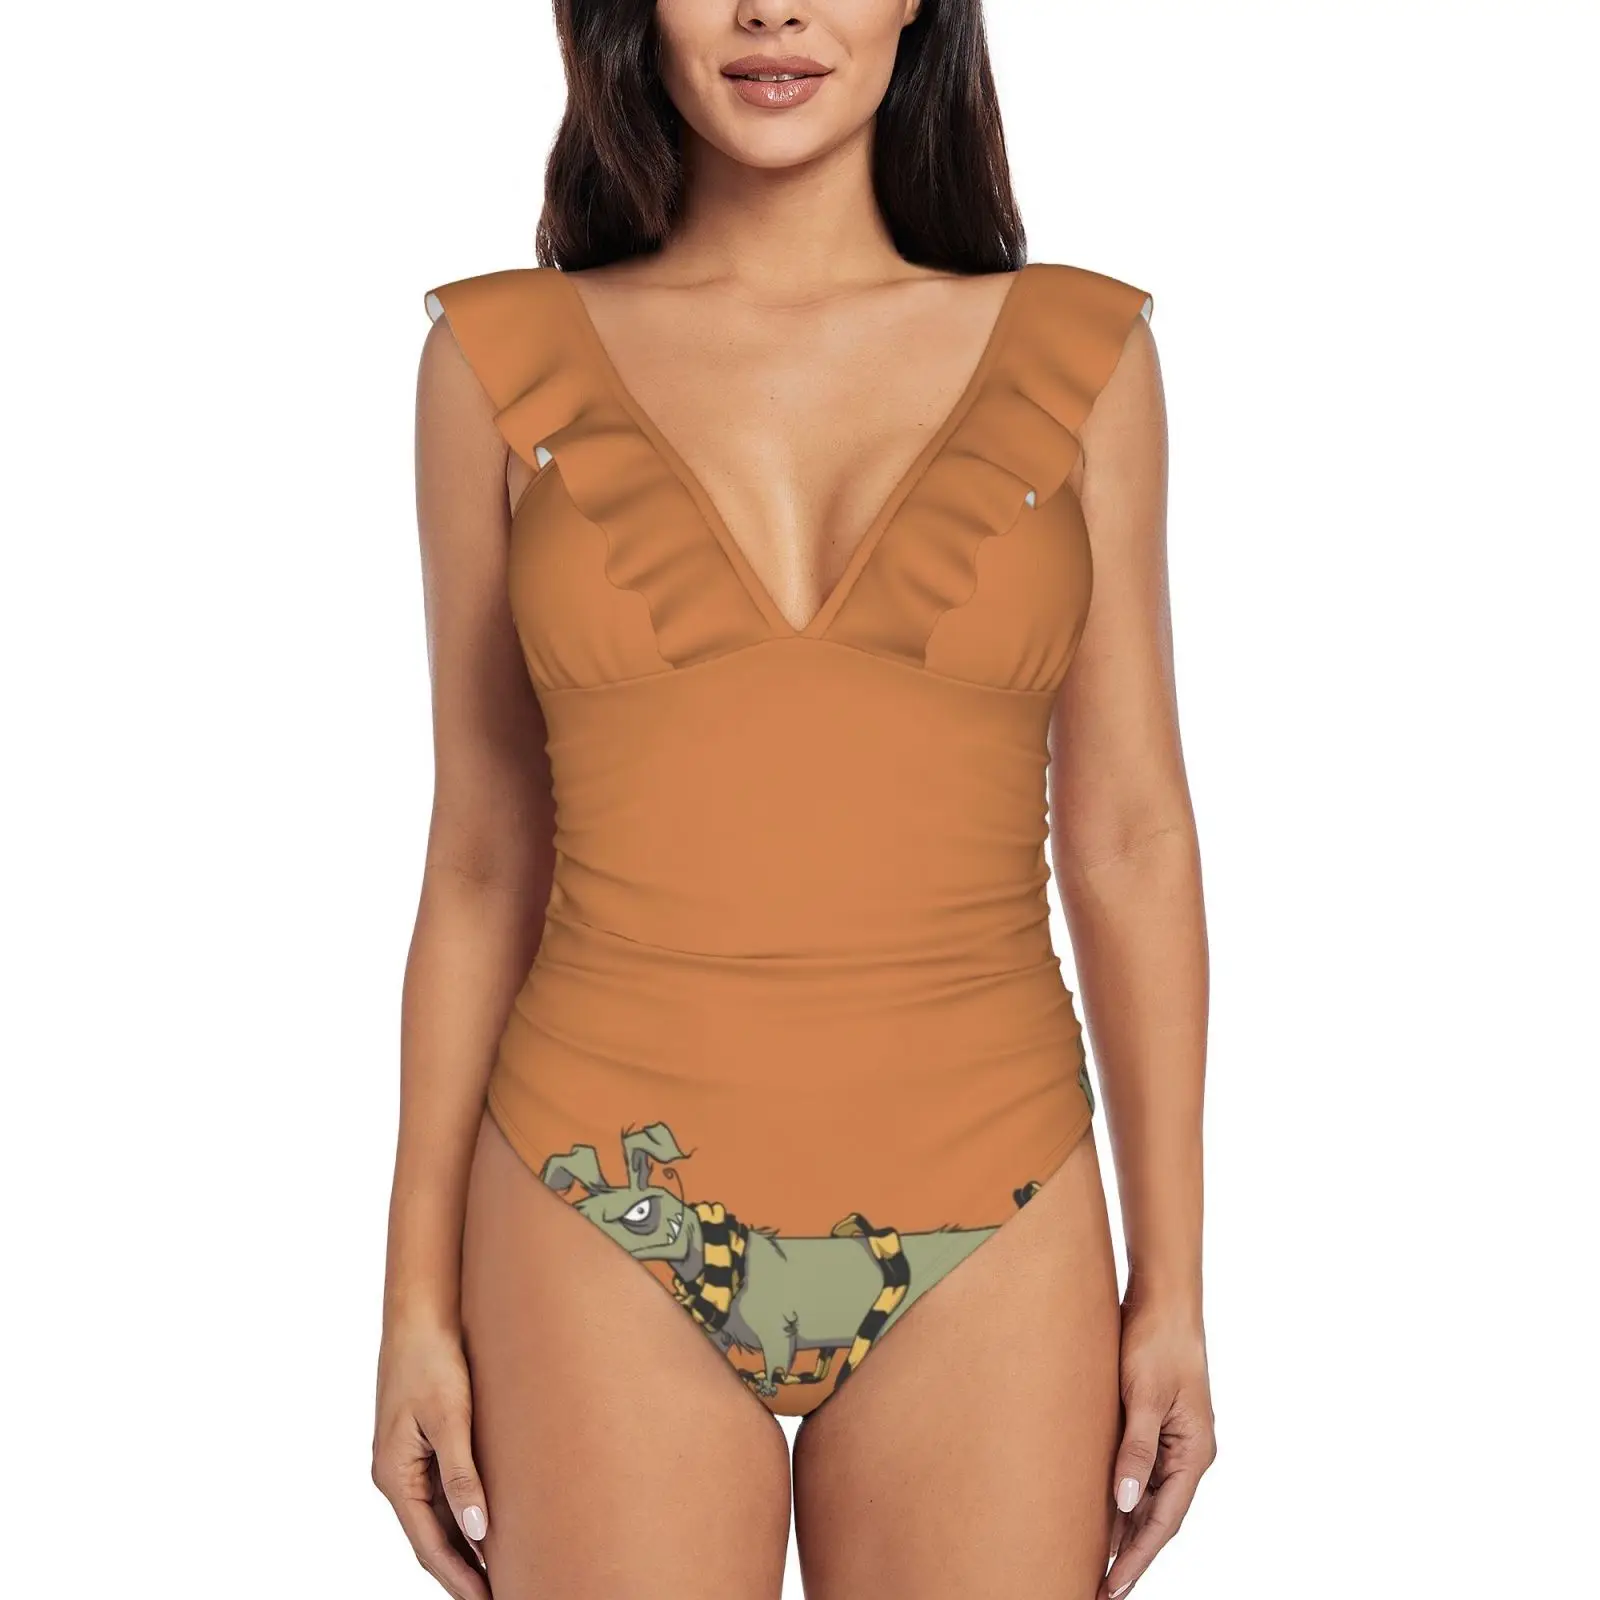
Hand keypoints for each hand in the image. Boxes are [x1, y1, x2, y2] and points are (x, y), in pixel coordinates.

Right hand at [372, 1319, 490, 1599]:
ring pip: (437, 1518)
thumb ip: (462, 1476)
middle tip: (501, 1593)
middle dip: (462, 1572)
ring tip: (501, 1572)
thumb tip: (478, 1533)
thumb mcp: (449, 1417)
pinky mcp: (423, 1444)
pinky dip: (463, 1515)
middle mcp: (396, 1475)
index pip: (428, 1545)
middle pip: (431, 1539)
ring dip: (465, 1546)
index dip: (459, 1577)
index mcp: (394, 1475)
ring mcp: (408, 1461)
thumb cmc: (432, 1359)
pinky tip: (489, 1526)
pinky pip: (442, 1493)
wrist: (420, 1313)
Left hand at [1099, 1296, 1216, 1599]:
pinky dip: (1121, 1497)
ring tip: (1092, 1562)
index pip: (1164, 1521)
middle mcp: (1188, 1452)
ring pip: (1147, 1497)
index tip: (1111, 1588)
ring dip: (1124, 1530)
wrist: (1162, 1296)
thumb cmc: (1155, 1339)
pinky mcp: (1155, 1422)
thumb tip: (1126, 1502)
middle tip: (1095, 1588)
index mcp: (1194, 1451)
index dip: (1137, 1558)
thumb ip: (1137, 1448)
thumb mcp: (1145, 1394)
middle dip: (1130, 1555)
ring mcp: (1174, 1439)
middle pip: (1157, 1517)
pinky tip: (1099, 1511)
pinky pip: (1139, 1472)